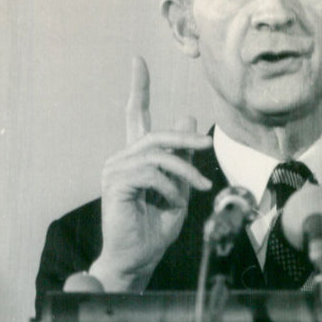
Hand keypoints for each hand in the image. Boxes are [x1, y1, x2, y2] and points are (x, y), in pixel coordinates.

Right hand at [90, 57, 212, 291]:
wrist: (137, 260)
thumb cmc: (155, 230)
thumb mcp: (179, 190)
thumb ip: (182, 159)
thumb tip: (187, 119)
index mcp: (135, 159)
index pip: (136, 116)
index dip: (139, 88)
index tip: (139, 61)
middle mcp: (121, 160)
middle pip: (155, 134)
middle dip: (184, 137)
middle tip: (206, 144)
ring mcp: (115, 170)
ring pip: (157, 154)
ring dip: (184, 170)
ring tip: (199, 188)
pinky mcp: (115, 184)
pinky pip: (151, 173)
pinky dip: (170, 186)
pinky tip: (175, 201)